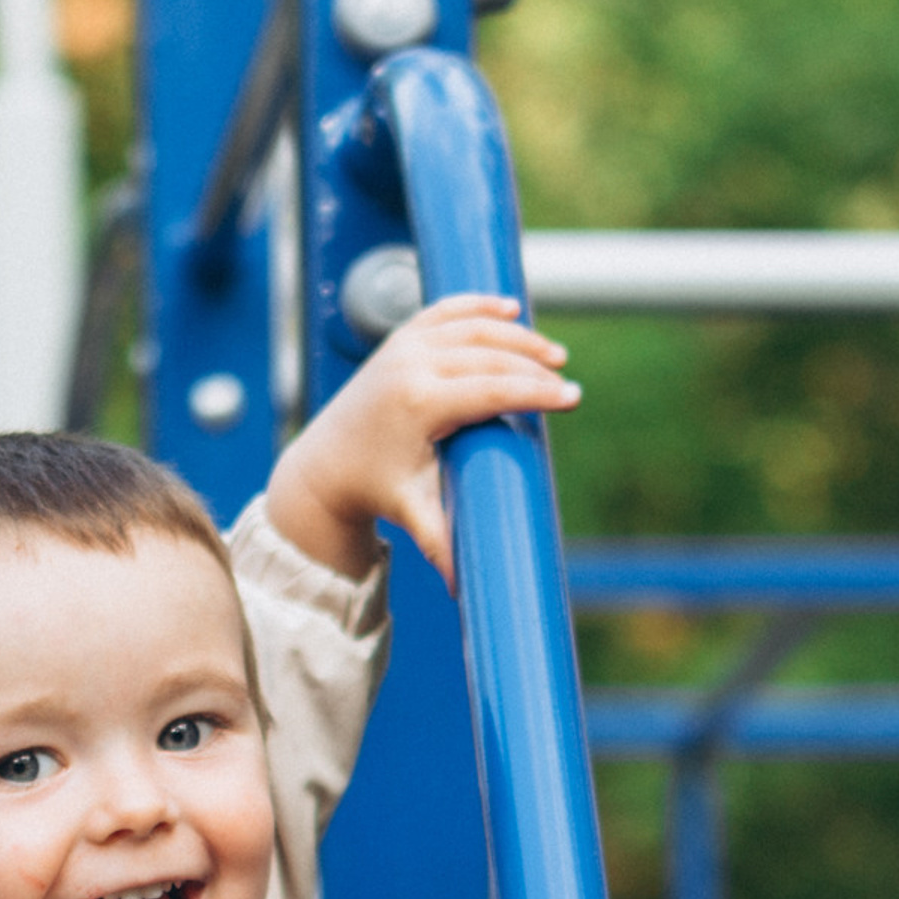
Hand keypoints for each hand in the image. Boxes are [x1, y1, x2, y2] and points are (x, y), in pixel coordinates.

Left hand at [265, 293, 578, 584]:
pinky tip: (510, 309)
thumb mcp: (414, 511)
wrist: (326, 464)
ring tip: (552, 354)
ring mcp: (403, 346)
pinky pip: (446, 311)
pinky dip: (479, 306)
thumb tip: (466, 592)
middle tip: (567, 380)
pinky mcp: (400, 338)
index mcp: (419, 403)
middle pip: (490, 355)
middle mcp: (411, 365)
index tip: (572, 398)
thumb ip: (444, 544)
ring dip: (516, 336)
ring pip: (473, 327)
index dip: (536, 391)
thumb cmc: (376, 489)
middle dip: (534, 366)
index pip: (491, 388)